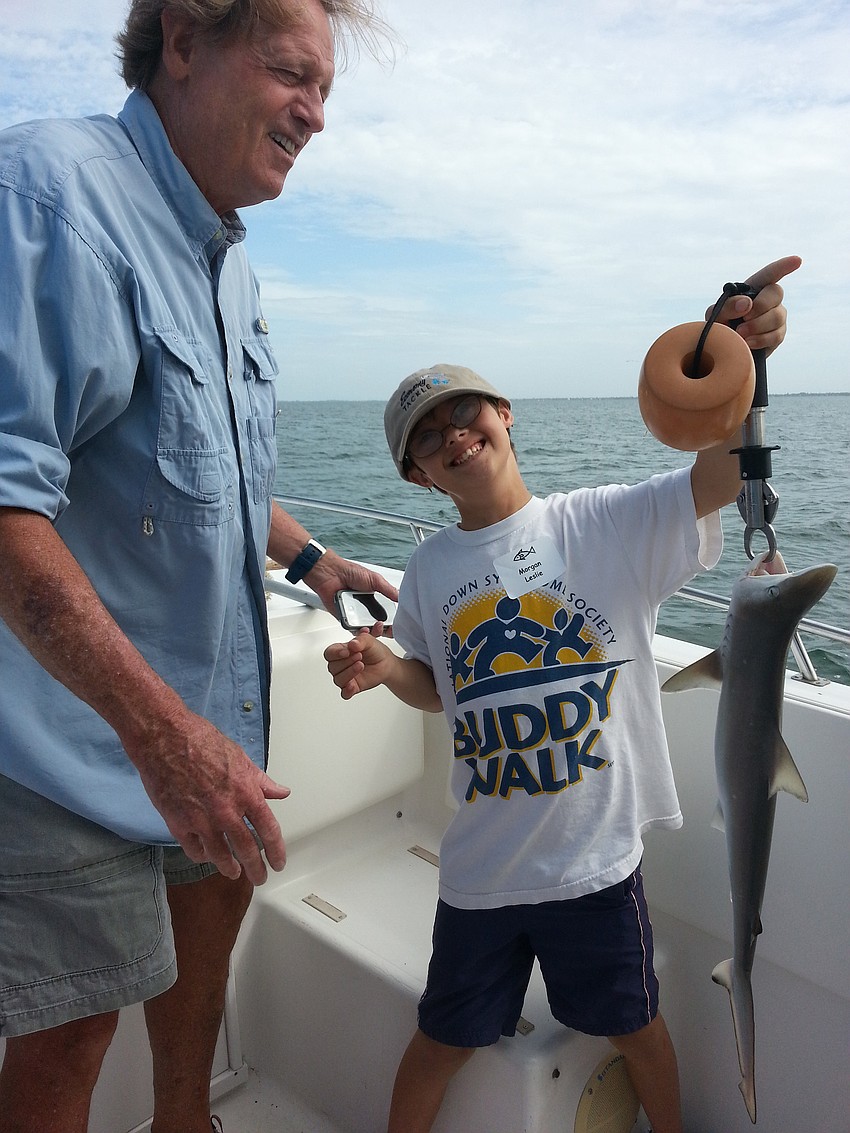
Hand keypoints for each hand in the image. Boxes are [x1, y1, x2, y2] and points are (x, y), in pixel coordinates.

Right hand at [126, 710, 289, 885]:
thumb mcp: (240, 757)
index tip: (279, 862)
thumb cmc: (201, 741)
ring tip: (235, 872)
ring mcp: (201, 820)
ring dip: (229, 868)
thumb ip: (261, 781)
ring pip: (220, 855)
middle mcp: (226, 811)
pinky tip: (207, 857)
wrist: (164, 738)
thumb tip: (281, 792)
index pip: (268, 830)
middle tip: (260, 877)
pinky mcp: (177, 823)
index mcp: (246, 793)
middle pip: (247, 849)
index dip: (276, 850)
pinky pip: (194, 849)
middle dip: (256, 868)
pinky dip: (202, 856)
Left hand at [307, 549, 398, 622]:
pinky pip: (353, 630)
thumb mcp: (375, 580)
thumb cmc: (350, 572)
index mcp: (375, 600)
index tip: (398, 625)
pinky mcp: (345, 620)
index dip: (393, 622)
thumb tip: (401, 597)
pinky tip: (364, 629)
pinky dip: (359, 632)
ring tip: (376, 626)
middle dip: (384, 629)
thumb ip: (388, 590)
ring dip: (373, 631)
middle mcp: (366, 610)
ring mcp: (356, 616)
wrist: (331, 573)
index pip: (387, 615)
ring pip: (367, 630)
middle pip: (378, 626)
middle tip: (388, 628)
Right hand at [324, 631, 392, 699]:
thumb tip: (352, 644)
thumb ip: (360, 640)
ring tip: (361, 665)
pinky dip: (347, 691)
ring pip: (338, 679)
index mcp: (340, 651)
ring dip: (349, 673)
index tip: (347, 651)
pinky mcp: (352, 687)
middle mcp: (340, 665)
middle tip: (359, 656)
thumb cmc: (374, 651)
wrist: (385, 662)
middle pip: (333, 667)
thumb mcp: (369, 640)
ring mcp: (346, 677)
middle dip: (347, 661)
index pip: (329, 653)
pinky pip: (345, 693)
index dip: (336, 653)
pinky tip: (352, 686)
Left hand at [710, 255, 801, 355]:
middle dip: (760, 306)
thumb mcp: (715, 315)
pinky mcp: (778, 334)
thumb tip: (747, 303)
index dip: (784, 266)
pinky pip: (776, 334)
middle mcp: (768, 300)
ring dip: (757, 326)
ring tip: (740, 334)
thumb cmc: (719, 328)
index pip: (770, 274)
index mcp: (753, 289)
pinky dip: (760, 339)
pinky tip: (748, 343)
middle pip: (776, 293)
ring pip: (777, 316)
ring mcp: (776, 316)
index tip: (797, 260)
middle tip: (743, 319)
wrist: (724, 351)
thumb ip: (727, 306)